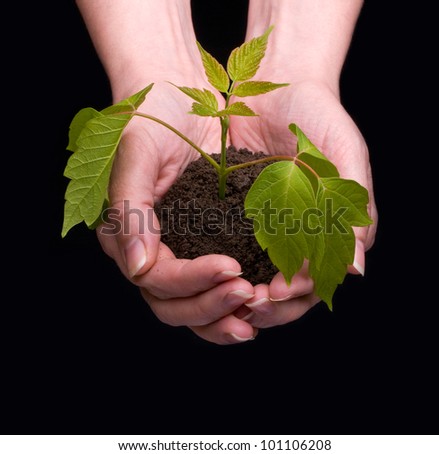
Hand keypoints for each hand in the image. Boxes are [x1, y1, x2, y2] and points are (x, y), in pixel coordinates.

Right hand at [97, 80, 257, 344]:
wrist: (176, 98)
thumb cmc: (151, 117)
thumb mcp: (136, 153)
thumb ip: (130, 209)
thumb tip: (138, 267)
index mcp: (126, 236)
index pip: (157, 279)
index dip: (192, 281)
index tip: (231, 267)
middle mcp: (149, 252)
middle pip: (173, 305)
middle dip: (211, 307)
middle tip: (248, 295)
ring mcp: (177, 252)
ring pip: (193, 306)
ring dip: (223, 317)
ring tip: (255, 318)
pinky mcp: (203, 245)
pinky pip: (213, 287)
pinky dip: (231, 301)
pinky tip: (259, 301)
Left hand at [229, 79, 377, 326]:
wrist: (280, 84)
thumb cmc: (321, 115)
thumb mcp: (345, 155)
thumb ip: (352, 210)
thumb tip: (357, 270)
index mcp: (334, 227)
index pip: (321, 275)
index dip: (300, 291)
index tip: (275, 292)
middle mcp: (304, 233)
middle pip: (292, 288)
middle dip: (272, 303)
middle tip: (247, 304)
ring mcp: (273, 227)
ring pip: (263, 277)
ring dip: (246, 293)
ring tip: (228, 297)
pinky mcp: (243, 215)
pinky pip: (235, 249)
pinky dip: (226, 267)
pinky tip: (210, 273)